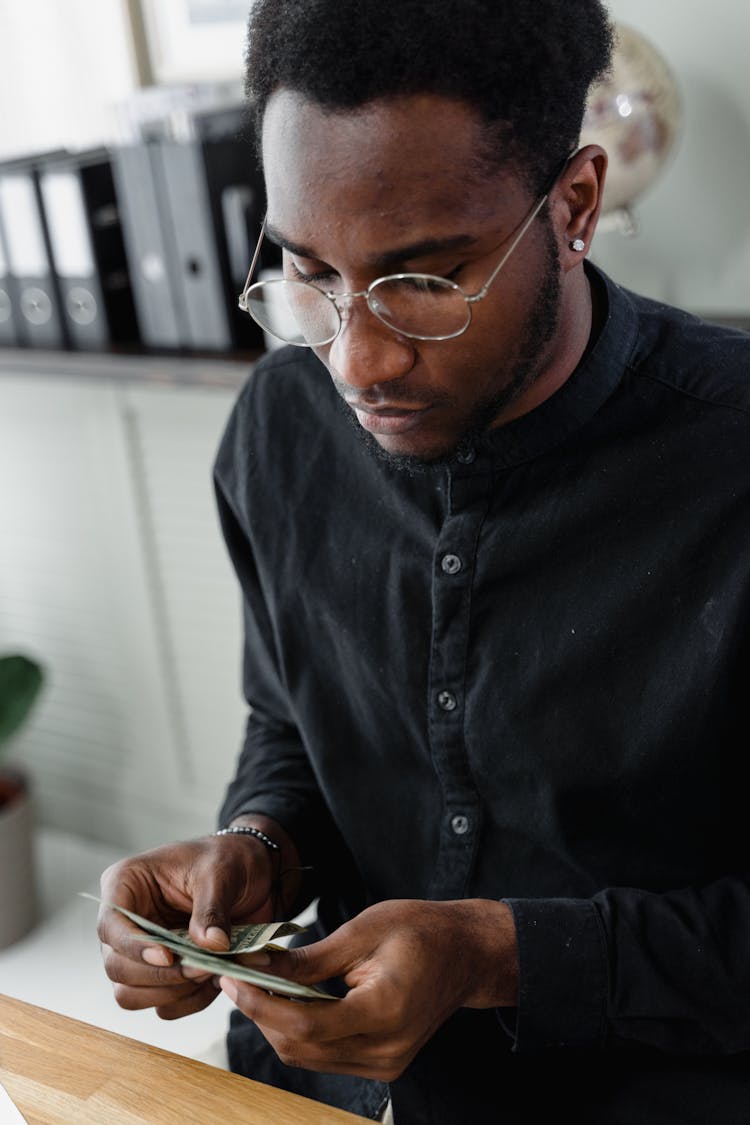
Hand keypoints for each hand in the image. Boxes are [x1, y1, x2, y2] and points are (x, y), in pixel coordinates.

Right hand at [97, 822, 293, 1020]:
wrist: (253, 873)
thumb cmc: (227, 859)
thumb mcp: (221, 872)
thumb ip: (212, 908)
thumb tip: (210, 945)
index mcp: (126, 884)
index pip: (111, 925)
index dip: (133, 947)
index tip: (168, 956)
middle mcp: (127, 922)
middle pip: (117, 967)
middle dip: (160, 975)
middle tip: (203, 968)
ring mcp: (141, 952)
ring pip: (132, 994)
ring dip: (172, 992)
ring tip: (212, 973)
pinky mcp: (162, 973)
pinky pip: (163, 1004)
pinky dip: (189, 1000)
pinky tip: (215, 981)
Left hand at [219, 897, 517, 1080]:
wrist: (466, 954)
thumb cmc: (421, 930)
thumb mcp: (364, 929)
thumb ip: (312, 958)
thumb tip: (260, 967)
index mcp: (384, 1011)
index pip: (306, 1024)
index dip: (261, 1005)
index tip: (232, 980)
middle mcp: (385, 1050)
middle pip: (301, 1048)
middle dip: (261, 1014)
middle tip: (236, 978)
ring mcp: (385, 1063)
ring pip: (309, 1057)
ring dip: (276, 1025)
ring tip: (256, 986)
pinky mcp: (382, 1064)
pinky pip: (326, 1055)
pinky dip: (300, 1031)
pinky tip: (288, 1001)